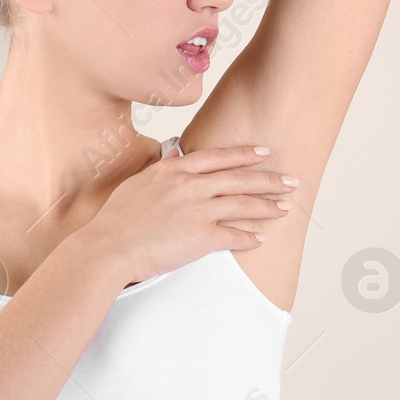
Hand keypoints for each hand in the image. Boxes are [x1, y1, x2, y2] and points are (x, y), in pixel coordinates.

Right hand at [81, 144, 296, 286]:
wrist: (108, 247)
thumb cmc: (117, 219)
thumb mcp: (138, 183)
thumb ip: (162, 169)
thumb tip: (175, 155)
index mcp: (175, 171)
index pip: (219, 158)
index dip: (245, 155)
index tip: (264, 153)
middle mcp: (190, 186)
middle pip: (239, 179)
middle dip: (269, 180)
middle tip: (291, 180)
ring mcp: (197, 211)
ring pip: (243, 205)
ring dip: (267, 206)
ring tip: (284, 208)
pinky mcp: (200, 237)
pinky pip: (233, 236)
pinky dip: (249, 238)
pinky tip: (260, 239)